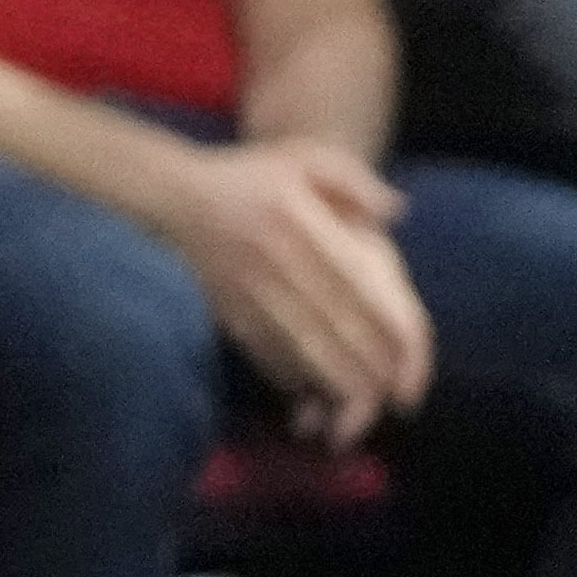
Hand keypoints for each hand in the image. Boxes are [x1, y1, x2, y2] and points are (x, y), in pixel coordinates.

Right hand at [156, 134, 431, 439]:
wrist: (167, 193)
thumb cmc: (245, 176)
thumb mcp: (302, 158)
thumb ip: (354, 179)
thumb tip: (397, 212)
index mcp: (306, 225)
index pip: (362, 289)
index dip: (392, 335)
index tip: (409, 366)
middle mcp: (281, 261)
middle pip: (337, 330)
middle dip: (370, 376)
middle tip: (395, 405)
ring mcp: (251, 290)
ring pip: (302, 348)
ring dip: (334, 388)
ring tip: (357, 419)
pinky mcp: (226, 310)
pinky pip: (264, 351)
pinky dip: (290, 378)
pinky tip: (307, 398)